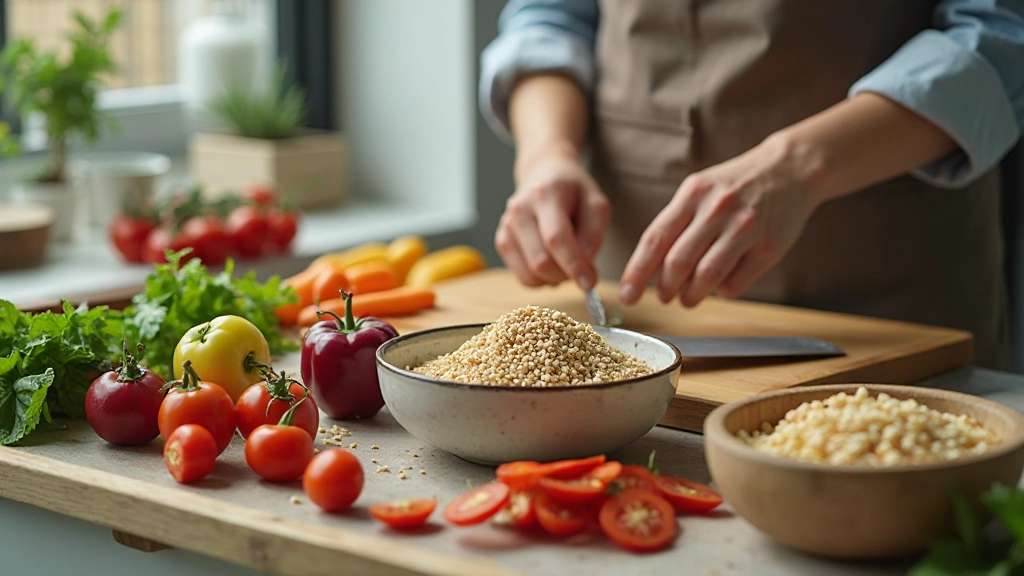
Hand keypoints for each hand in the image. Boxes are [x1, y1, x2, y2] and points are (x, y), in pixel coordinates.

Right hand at [495, 145, 610, 288]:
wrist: (544, 173)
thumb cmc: (573, 191)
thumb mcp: (596, 205)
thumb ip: (593, 237)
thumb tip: (584, 271)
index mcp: (545, 194)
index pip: (556, 238)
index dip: (574, 265)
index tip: (590, 283)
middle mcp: (520, 209)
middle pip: (540, 260)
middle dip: (566, 274)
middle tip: (582, 269)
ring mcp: (507, 225)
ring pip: (530, 274)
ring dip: (554, 279)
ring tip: (566, 263)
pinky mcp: (502, 240)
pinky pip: (522, 276)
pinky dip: (541, 279)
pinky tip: (552, 262)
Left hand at [619, 134, 822, 306]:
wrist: (790, 169)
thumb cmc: (736, 185)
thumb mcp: (699, 191)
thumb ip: (675, 224)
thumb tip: (649, 269)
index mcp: (693, 194)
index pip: (655, 239)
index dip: (637, 272)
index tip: (627, 295)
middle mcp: (717, 209)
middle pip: (678, 262)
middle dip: (664, 288)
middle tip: (663, 296)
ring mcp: (746, 227)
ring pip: (706, 276)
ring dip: (691, 296)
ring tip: (687, 299)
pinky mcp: (770, 247)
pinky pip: (737, 283)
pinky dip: (722, 292)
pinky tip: (720, 286)